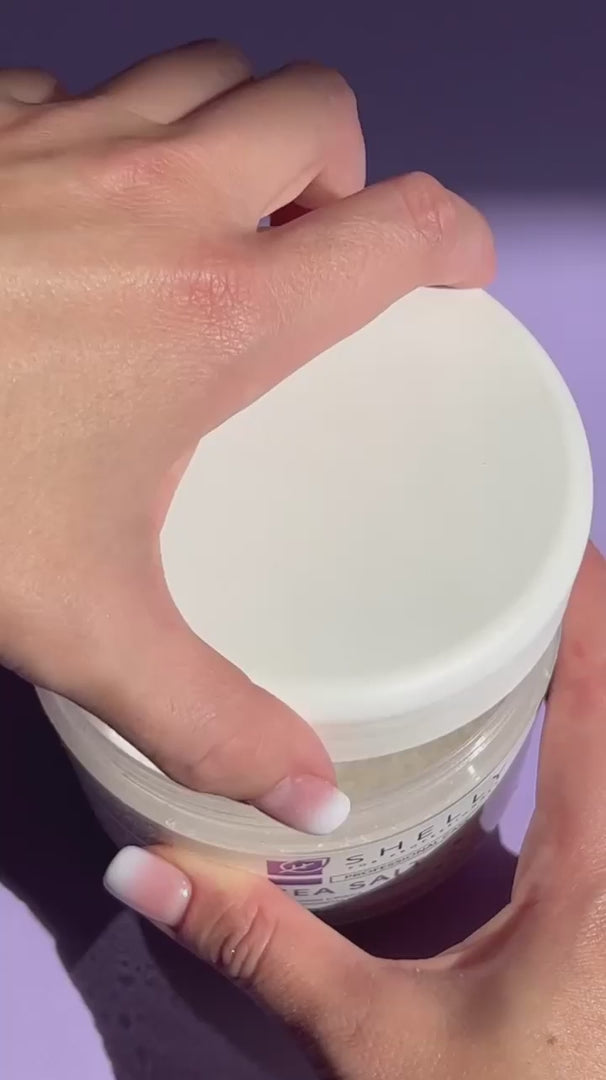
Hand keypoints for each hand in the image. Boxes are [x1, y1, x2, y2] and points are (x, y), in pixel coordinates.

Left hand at [0, 45, 493, 829]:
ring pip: (210, 77)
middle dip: (338, 172)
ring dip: (240, 135)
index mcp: (216, 313)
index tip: (454, 273)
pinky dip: (116, 133)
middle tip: (309, 252)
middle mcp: (159, 199)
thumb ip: (205, 713)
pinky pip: (87, 87)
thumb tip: (309, 794)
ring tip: (213, 222)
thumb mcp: (81, 621)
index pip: (394, 234)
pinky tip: (80, 215)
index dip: (451, 243)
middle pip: (315, 112)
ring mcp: (66, 140)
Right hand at [104, 544, 605, 1078]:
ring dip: (589, 687)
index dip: (588, 607)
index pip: (601, 700)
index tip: (552, 536)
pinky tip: (544, 733)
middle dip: (586, 630)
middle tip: (516, 566)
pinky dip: (590, 735)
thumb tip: (148, 873)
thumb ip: (266, 954)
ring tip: (527, 627)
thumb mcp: (380, 1044)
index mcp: (594, 867)